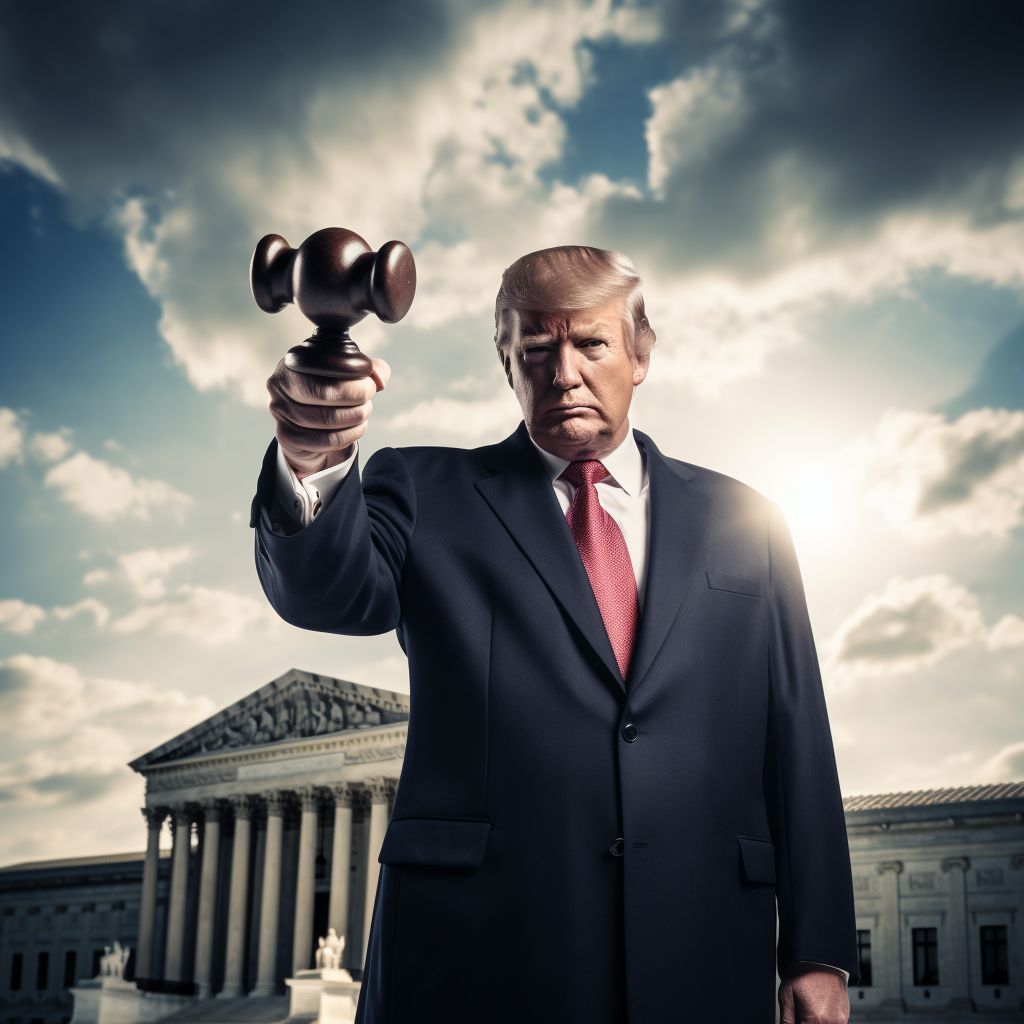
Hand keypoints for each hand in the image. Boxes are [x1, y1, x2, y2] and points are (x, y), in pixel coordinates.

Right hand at [267, 357, 390, 477]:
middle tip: (369, 397)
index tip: (370, 381)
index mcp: (294, 362)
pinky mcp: (287, 437)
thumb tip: (380, 378)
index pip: (325, 365)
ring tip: (365, 412)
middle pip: (326, 392)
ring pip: (329, 419)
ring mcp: (281, 412)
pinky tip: (358, 428)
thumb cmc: (329, 392)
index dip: (354, 375)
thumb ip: (370, 368)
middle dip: (358, 396)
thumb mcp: (348, 374)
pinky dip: (351, 435)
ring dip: (357, 417)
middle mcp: (280, 385)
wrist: (306, 424)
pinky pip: (327, 440)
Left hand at [779, 964, 848, 1023]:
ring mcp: (840, 1020)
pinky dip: (823, 1019)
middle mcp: (831, 1023)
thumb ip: (786, 1018)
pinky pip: (832, 1023)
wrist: (821, 959)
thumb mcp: (787, 994)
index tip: (794, 1017)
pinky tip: (818, 1006)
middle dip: (804, 1021)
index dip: (796, 1023)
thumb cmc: (804, 973)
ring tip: (809, 1006)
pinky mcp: (845, 1016)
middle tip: (800, 1010)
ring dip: (814, 1021)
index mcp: (815, 1020)